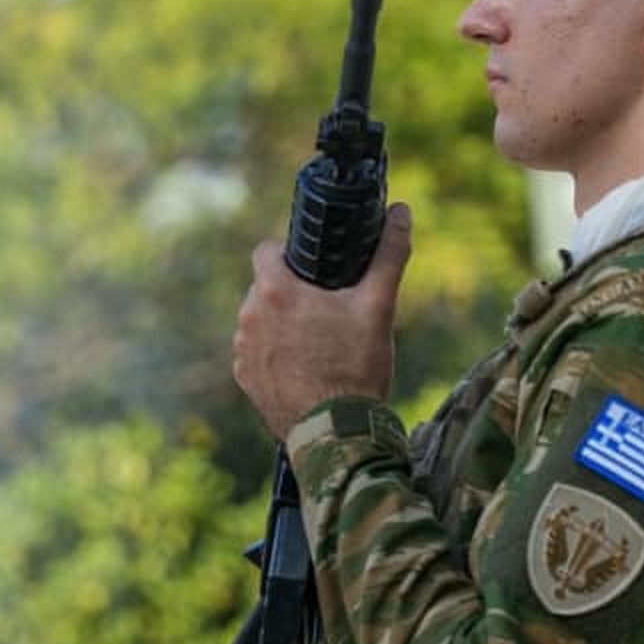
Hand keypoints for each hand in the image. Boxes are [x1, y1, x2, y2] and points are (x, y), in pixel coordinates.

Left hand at [232, 203, 413, 435]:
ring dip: (280, 324)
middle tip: (325, 308)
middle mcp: (248, 316)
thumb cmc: (356, 366)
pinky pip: (256, 353)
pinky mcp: (244, 379)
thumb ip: (389, 254)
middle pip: (265, 288)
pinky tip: (304, 367)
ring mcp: (242, 350)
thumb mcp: (378, 306)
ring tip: (318, 342)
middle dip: (290, 293)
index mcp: (274, 291)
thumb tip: (401, 212)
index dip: (288, 253)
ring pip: (259, 321)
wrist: (336, 431)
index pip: (266, 251)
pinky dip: (274, 354)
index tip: (311, 266)